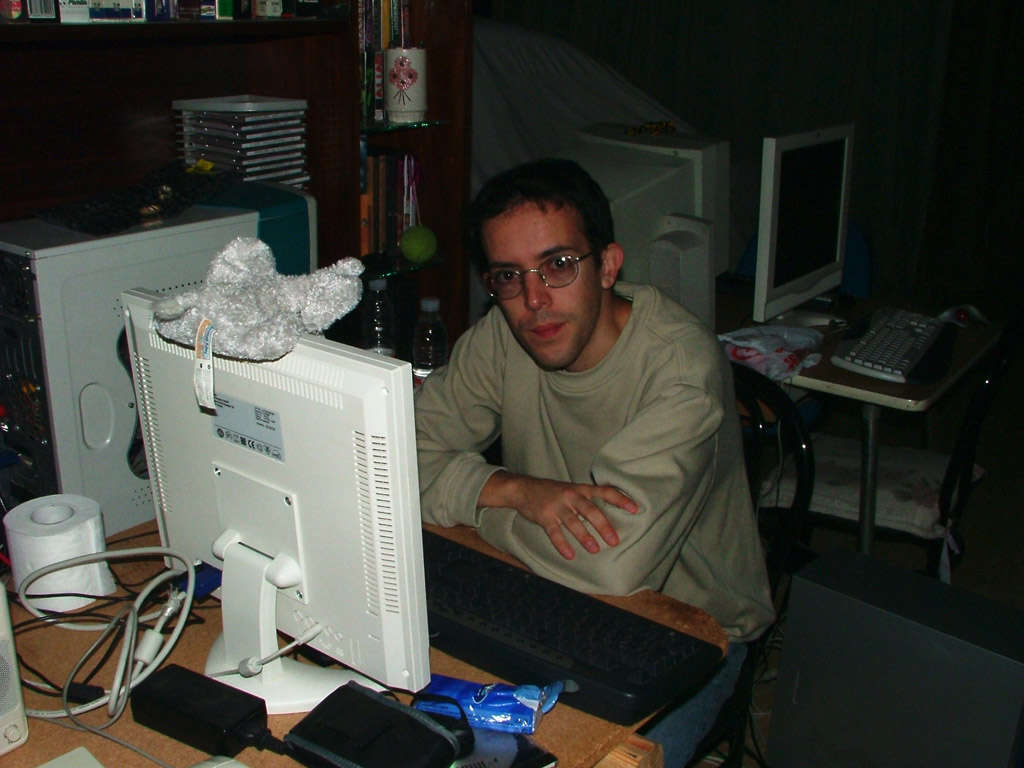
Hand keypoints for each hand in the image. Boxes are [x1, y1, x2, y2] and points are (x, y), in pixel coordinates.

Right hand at [478, 471, 637, 559]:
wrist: (523, 489)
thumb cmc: (552, 492)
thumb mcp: (571, 490)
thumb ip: (587, 500)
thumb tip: (609, 516)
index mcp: (580, 489)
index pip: (604, 491)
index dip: (620, 499)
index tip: (635, 509)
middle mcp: (571, 496)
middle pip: (590, 510)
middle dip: (603, 526)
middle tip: (614, 541)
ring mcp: (556, 506)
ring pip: (573, 522)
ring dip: (584, 536)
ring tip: (594, 549)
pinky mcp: (544, 516)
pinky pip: (554, 532)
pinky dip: (562, 544)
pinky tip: (569, 555)